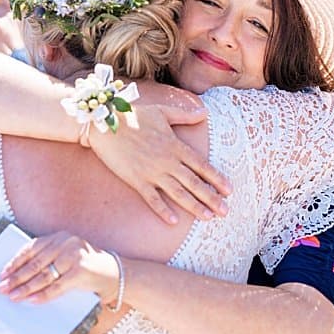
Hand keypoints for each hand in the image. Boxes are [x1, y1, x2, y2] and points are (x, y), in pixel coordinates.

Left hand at [0, 231, 118, 304]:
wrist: (115, 274)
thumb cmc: (85, 267)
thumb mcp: (66, 257)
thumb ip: (48, 260)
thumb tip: (19, 276)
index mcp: (59, 237)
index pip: (31, 248)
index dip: (15, 261)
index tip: (2, 273)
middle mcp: (66, 243)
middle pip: (35, 263)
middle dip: (16, 277)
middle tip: (3, 288)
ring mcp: (74, 256)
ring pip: (43, 275)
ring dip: (25, 287)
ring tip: (14, 296)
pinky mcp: (81, 271)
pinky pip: (56, 286)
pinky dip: (42, 295)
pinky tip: (31, 300)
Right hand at [87, 102, 231, 224]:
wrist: (104, 124)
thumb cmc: (133, 116)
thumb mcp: (162, 111)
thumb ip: (184, 115)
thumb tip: (204, 112)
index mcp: (175, 145)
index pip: (201, 165)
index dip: (216, 178)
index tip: (229, 190)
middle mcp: (167, 161)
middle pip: (194, 183)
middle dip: (211, 197)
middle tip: (226, 211)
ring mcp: (152, 172)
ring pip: (178, 193)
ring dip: (194, 206)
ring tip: (208, 217)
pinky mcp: (136, 180)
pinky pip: (152, 198)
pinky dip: (163, 210)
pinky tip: (174, 221)